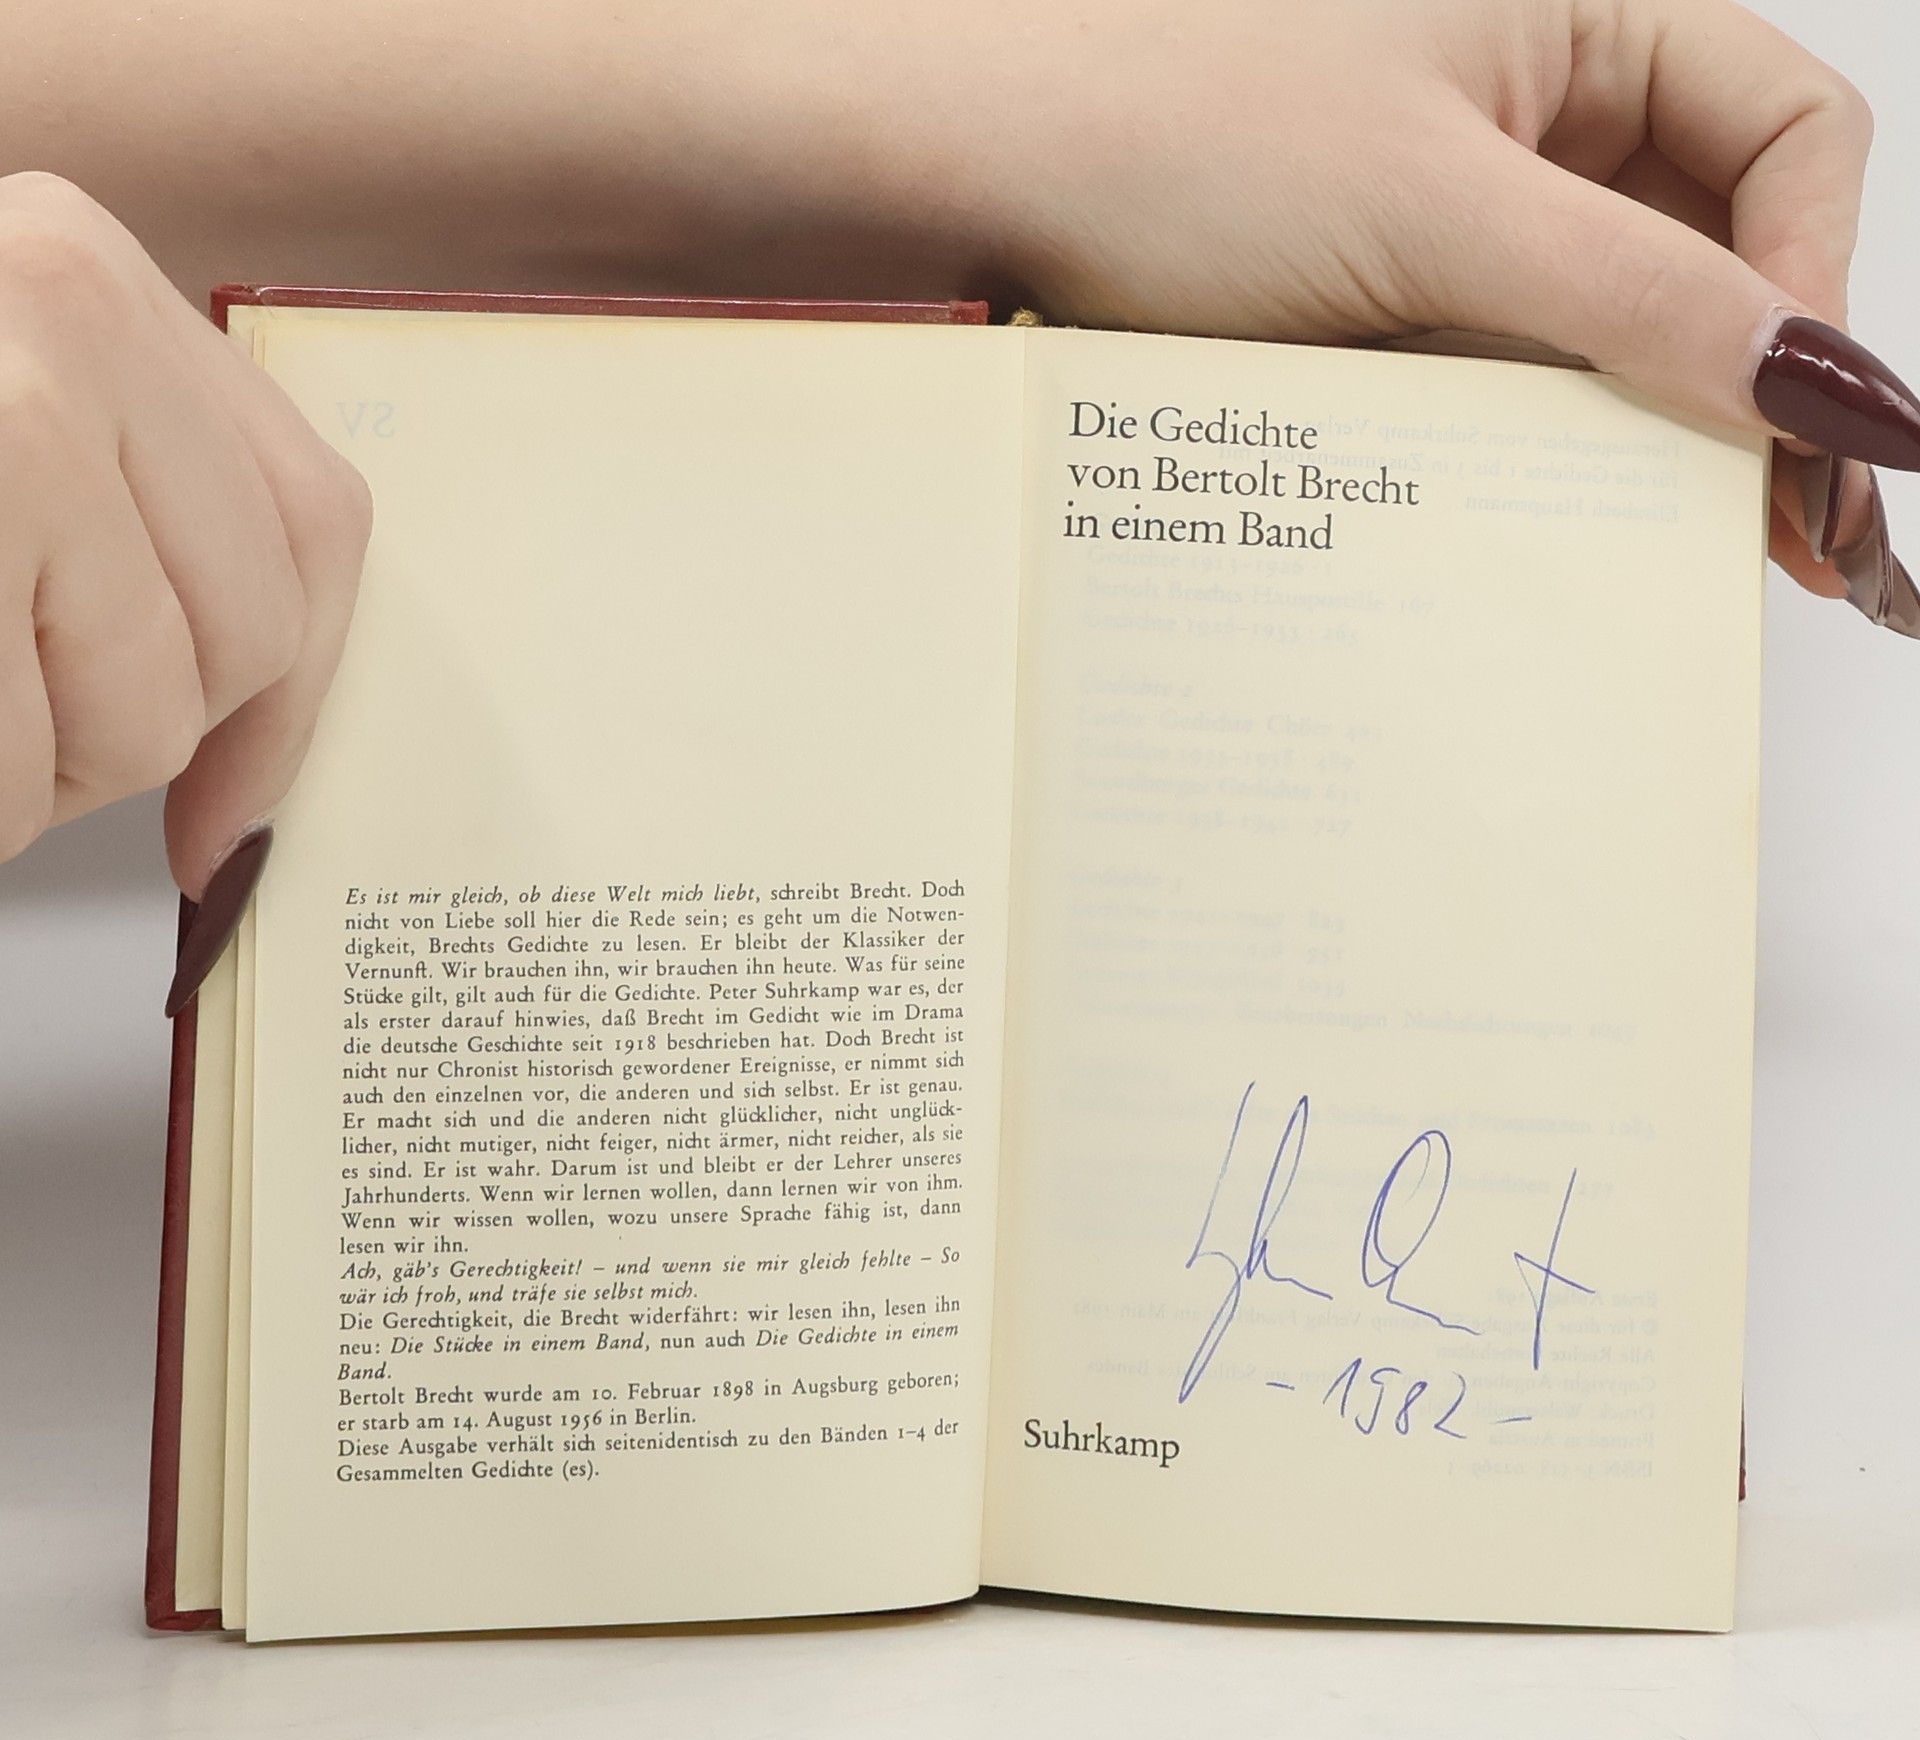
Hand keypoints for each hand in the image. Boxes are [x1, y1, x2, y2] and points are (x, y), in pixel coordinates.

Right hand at [0, 171, 370, 893]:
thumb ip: (123, 522)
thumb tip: (244, 756)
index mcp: (91, 277)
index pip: (310, 526)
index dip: (292, 700)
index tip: (236, 812)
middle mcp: (61, 315)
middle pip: (236, 640)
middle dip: (133, 742)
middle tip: (11, 734)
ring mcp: (2, 420)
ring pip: (136, 720)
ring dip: (30, 780)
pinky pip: (13, 763)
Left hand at [893, 0, 1912, 627]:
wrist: (981, 172)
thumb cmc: (1172, 129)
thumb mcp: (1437, 217)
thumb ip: (1639, 300)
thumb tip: (1825, 383)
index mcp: (1584, 20)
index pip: (1785, 142)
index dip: (1813, 281)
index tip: (1797, 419)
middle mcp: (1539, 110)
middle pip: (1717, 249)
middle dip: (1754, 386)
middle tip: (1787, 541)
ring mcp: (1464, 213)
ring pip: (1617, 328)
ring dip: (1657, 434)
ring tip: (1697, 554)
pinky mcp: (1395, 301)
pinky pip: (1515, 376)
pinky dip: (1549, 447)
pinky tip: (1573, 521)